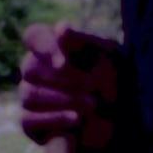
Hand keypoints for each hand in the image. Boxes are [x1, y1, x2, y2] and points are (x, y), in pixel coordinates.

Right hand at [19, 26, 123, 152]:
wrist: (125, 121)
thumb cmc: (116, 81)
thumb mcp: (109, 56)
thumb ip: (84, 41)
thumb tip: (60, 29)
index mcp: (53, 46)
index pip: (33, 36)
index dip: (44, 47)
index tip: (63, 63)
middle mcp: (36, 69)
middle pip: (29, 67)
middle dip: (64, 79)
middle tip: (94, 85)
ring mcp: (30, 96)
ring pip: (29, 93)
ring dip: (64, 99)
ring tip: (93, 104)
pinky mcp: (30, 123)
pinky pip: (27, 119)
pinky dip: (54, 118)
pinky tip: (76, 119)